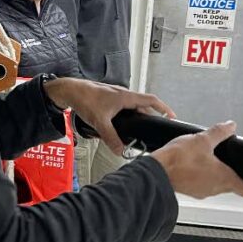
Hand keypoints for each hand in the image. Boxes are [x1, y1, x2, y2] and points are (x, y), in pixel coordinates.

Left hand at [43, 77, 173, 154]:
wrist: (70, 90)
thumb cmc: (85, 99)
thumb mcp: (100, 122)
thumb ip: (111, 137)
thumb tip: (120, 150)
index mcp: (126, 96)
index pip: (152, 100)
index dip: (164, 108)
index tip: (172, 116)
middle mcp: (124, 94)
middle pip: (144, 105)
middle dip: (151, 117)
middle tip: (155, 128)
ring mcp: (116, 96)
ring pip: (133, 106)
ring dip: (138, 116)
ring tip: (141, 129)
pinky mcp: (109, 98)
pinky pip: (124, 107)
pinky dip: (128, 115)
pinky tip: (123, 124)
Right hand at [151, 121, 242, 198]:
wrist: (156, 171)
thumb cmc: (178, 160)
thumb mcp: (202, 139)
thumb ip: (219, 132)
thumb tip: (229, 126)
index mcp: (223, 178)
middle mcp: (213, 189)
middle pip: (230, 186)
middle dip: (229, 173)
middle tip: (226, 160)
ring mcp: (200, 191)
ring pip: (213, 185)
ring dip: (213, 174)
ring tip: (206, 159)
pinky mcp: (188, 190)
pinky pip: (199, 184)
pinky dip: (199, 176)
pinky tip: (191, 163)